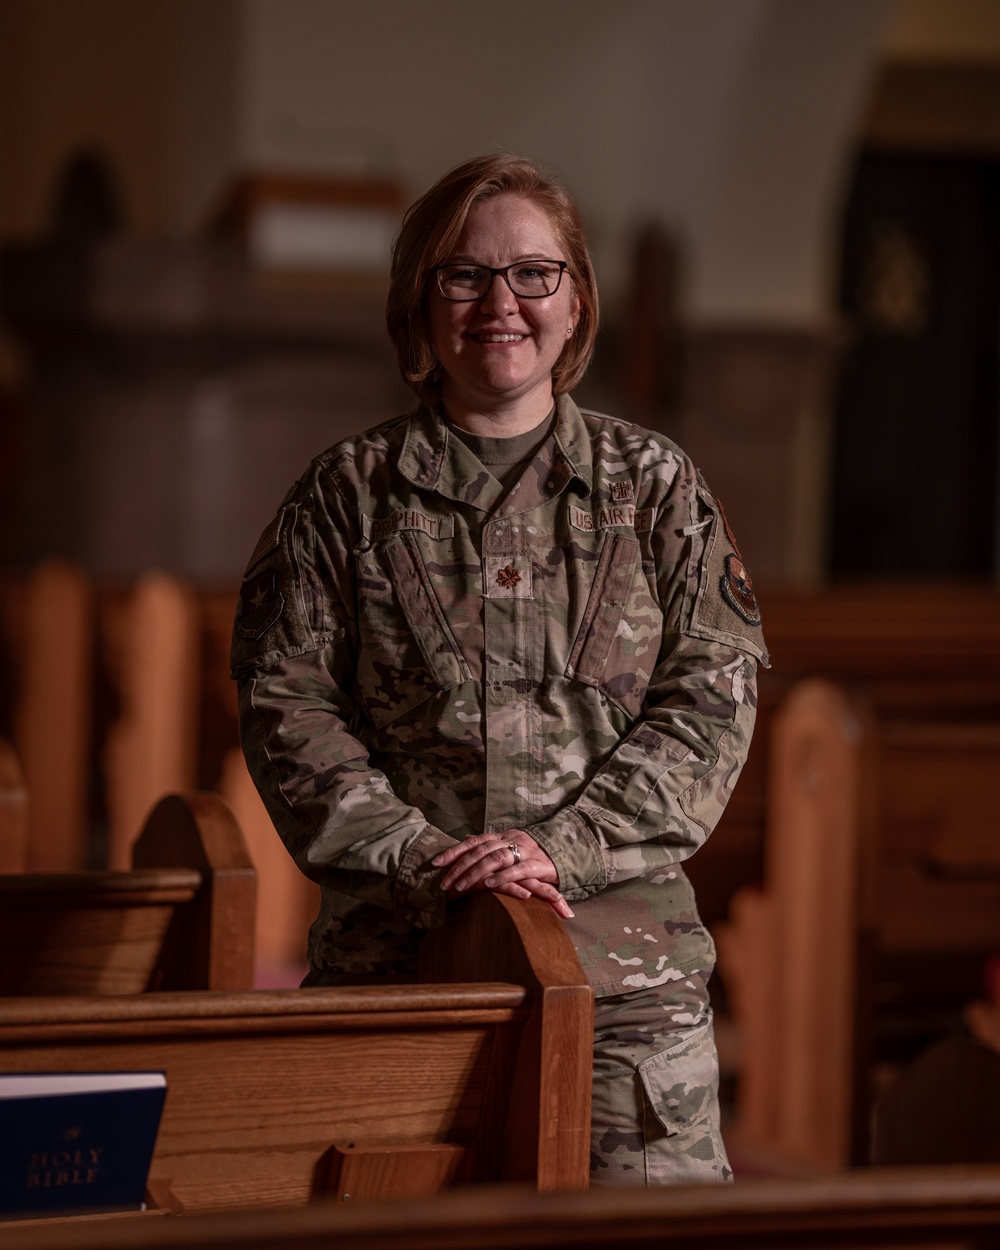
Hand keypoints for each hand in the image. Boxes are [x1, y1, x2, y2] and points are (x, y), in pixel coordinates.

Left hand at [432, 831, 573, 918]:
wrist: (567, 854)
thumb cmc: (534, 856)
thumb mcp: (511, 849)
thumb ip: (489, 846)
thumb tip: (467, 841)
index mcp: (502, 837)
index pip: (473, 842)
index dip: (454, 851)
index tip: (435, 864)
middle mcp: (511, 840)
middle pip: (480, 851)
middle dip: (459, 866)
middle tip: (444, 883)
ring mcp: (525, 851)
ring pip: (495, 858)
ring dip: (476, 873)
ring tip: (461, 887)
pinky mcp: (539, 865)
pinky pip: (519, 869)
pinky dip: (503, 876)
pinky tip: (490, 885)